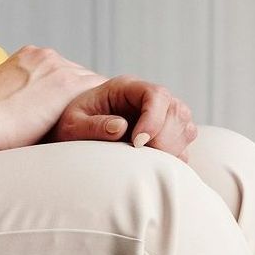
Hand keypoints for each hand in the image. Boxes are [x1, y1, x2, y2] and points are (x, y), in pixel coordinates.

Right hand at [0, 44, 105, 147]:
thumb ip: (12, 100)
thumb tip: (14, 116)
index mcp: (26, 58)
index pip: (57, 72)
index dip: (63, 93)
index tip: (66, 112)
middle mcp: (44, 56)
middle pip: (77, 74)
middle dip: (81, 96)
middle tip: (93, 120)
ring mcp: (57, 66)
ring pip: (90, 82)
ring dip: (95, 103)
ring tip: (104, 123)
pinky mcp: (68, 84)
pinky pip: (99, 90)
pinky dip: (105, 105)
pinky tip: (110, 122)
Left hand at [51, 77, 197, 159]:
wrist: (72, 132)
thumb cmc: (69, 126)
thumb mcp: (73, 125)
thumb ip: (93, 125)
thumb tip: (121, 127)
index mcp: (126, 88)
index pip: (155, 94)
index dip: (153, 119)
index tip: (137, 144)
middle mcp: (147, 98)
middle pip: (176, 110)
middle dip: (165, 137)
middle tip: (144, 158)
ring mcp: (159, 115)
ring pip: (184, 125)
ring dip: (173, 146)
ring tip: (149, 162)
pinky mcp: (163, 134)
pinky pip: (183, 142)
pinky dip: (176, 155)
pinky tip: (156, 166)